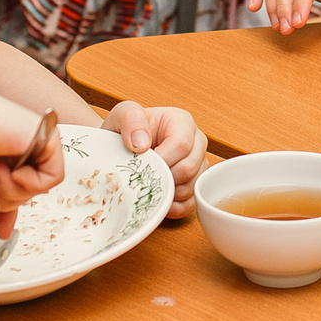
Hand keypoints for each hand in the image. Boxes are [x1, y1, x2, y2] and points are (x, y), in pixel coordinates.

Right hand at [0, 84, 66, 234]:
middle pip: (25, 193)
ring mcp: (34, 140)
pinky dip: (30, 182)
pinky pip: (53, 177)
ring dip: (10, 190)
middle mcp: (19, 145)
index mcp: (0, 150)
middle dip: (4, 201)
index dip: (7, 212)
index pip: (14, 186)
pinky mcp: (48, 137)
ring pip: (38, 189)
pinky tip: (11, 170)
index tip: (1, 232)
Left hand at [107, 101, 206, 216]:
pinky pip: (191, 203)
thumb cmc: (126, 130)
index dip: (162, 159)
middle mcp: (196, 143)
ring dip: (167, 193)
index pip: (182, 144)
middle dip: (162, 177)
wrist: (122, 146)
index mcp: (183, 122)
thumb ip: (131, 119)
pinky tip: (156, 199)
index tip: (142, 164)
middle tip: (142, 176)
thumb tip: (142, 143)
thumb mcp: (122, 114)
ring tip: (148, 184)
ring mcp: (198, 165)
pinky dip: (172, 206)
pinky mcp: (195, 185)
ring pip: (191, 187)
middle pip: (189, 168)